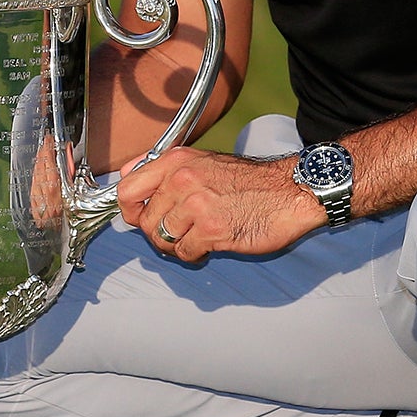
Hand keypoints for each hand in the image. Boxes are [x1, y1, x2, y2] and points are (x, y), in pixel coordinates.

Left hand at [115, 147, 324, 262]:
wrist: (289, 191)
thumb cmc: (249, 180)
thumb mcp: (203, 161)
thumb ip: (167, 171)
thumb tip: (130, 178)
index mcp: (176, 161)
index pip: (127, 188)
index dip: (129, 209)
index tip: (139, 216)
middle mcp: (182, 180)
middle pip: (144, 221)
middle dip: (159, 233)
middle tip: (179, 232)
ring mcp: (197, 206)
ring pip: (162, 239)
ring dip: (177, 245)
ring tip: (196, 238)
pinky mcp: (212, 230)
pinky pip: (184, 252)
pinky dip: (194, 254)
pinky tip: (210, 245)